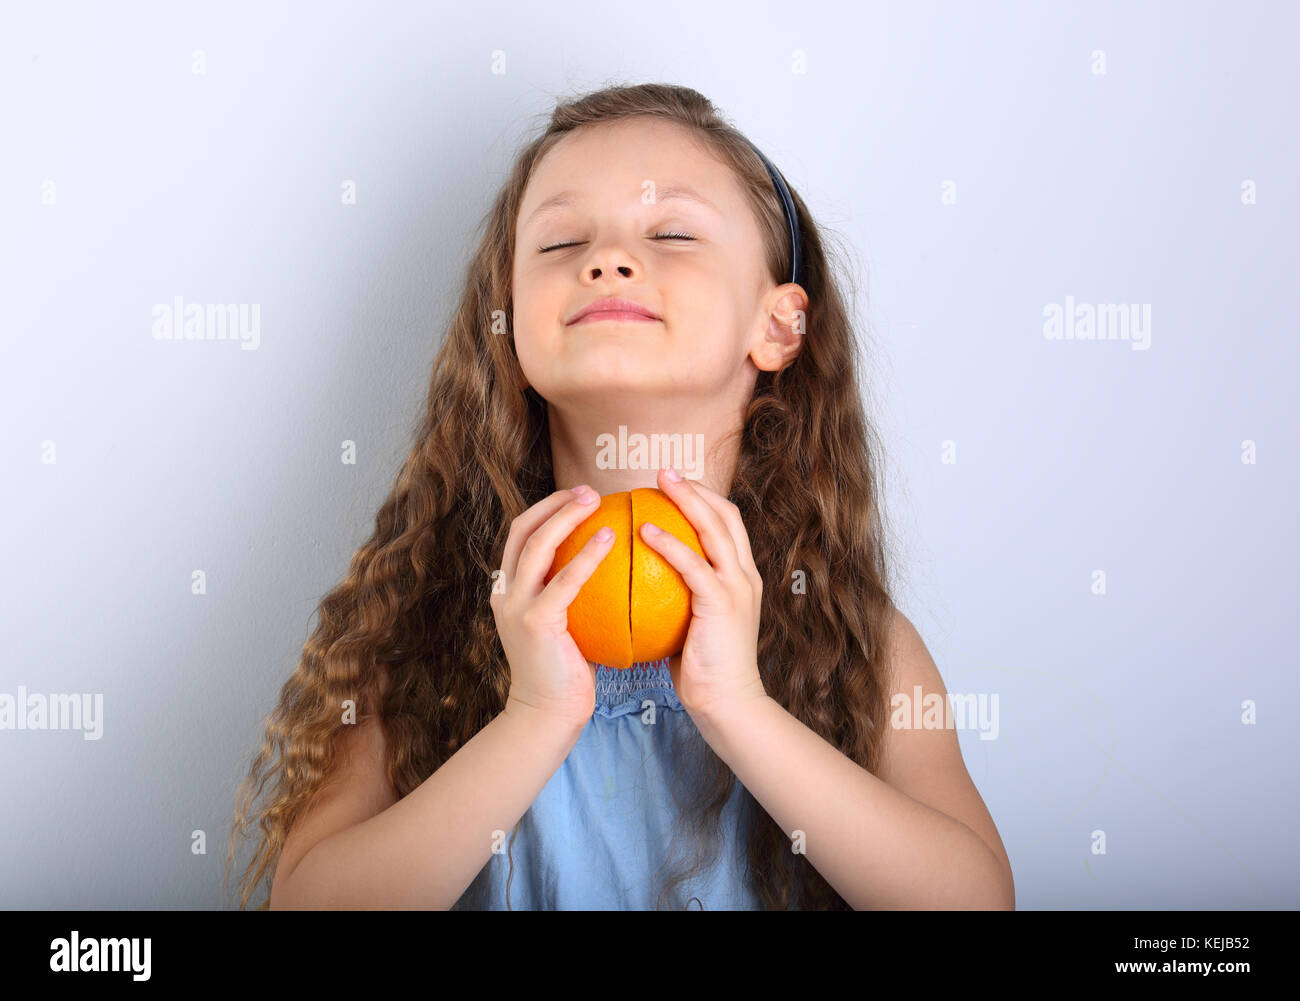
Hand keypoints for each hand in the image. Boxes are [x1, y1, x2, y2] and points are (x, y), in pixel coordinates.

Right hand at [490, 484, 613, 729]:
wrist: (546, 714)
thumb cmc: (566, 671)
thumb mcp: (566, 624)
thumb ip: (572, 595)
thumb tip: (611, 565)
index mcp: (509, 589)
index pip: (522, 535)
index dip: (547, 508)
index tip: (580, 495)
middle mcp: (505, 592)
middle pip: (524, 530)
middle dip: (555, 503)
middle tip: (590, 491)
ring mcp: (515, 606)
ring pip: (537, 545)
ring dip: (566, 516)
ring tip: (596, 501)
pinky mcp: (534, 622)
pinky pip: (563, 580)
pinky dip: (586, 555)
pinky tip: (609, 539)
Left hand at [640, 467, 767, 721]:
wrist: (727, 704)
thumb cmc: (702, 671)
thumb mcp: (692, 625)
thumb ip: (678, 598)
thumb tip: (640, 582)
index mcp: (741, 578)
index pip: (727, 525)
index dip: (704, 499)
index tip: (673, 486)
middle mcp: (745, 576)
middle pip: (725, 516)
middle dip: (696, 488)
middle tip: (662, 472)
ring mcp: (738, 588)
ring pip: (715, 529)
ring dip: (686, 500)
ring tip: (656, 484)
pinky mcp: (723, 603)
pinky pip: (693, 564)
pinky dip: (670, 543)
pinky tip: (645, 531)